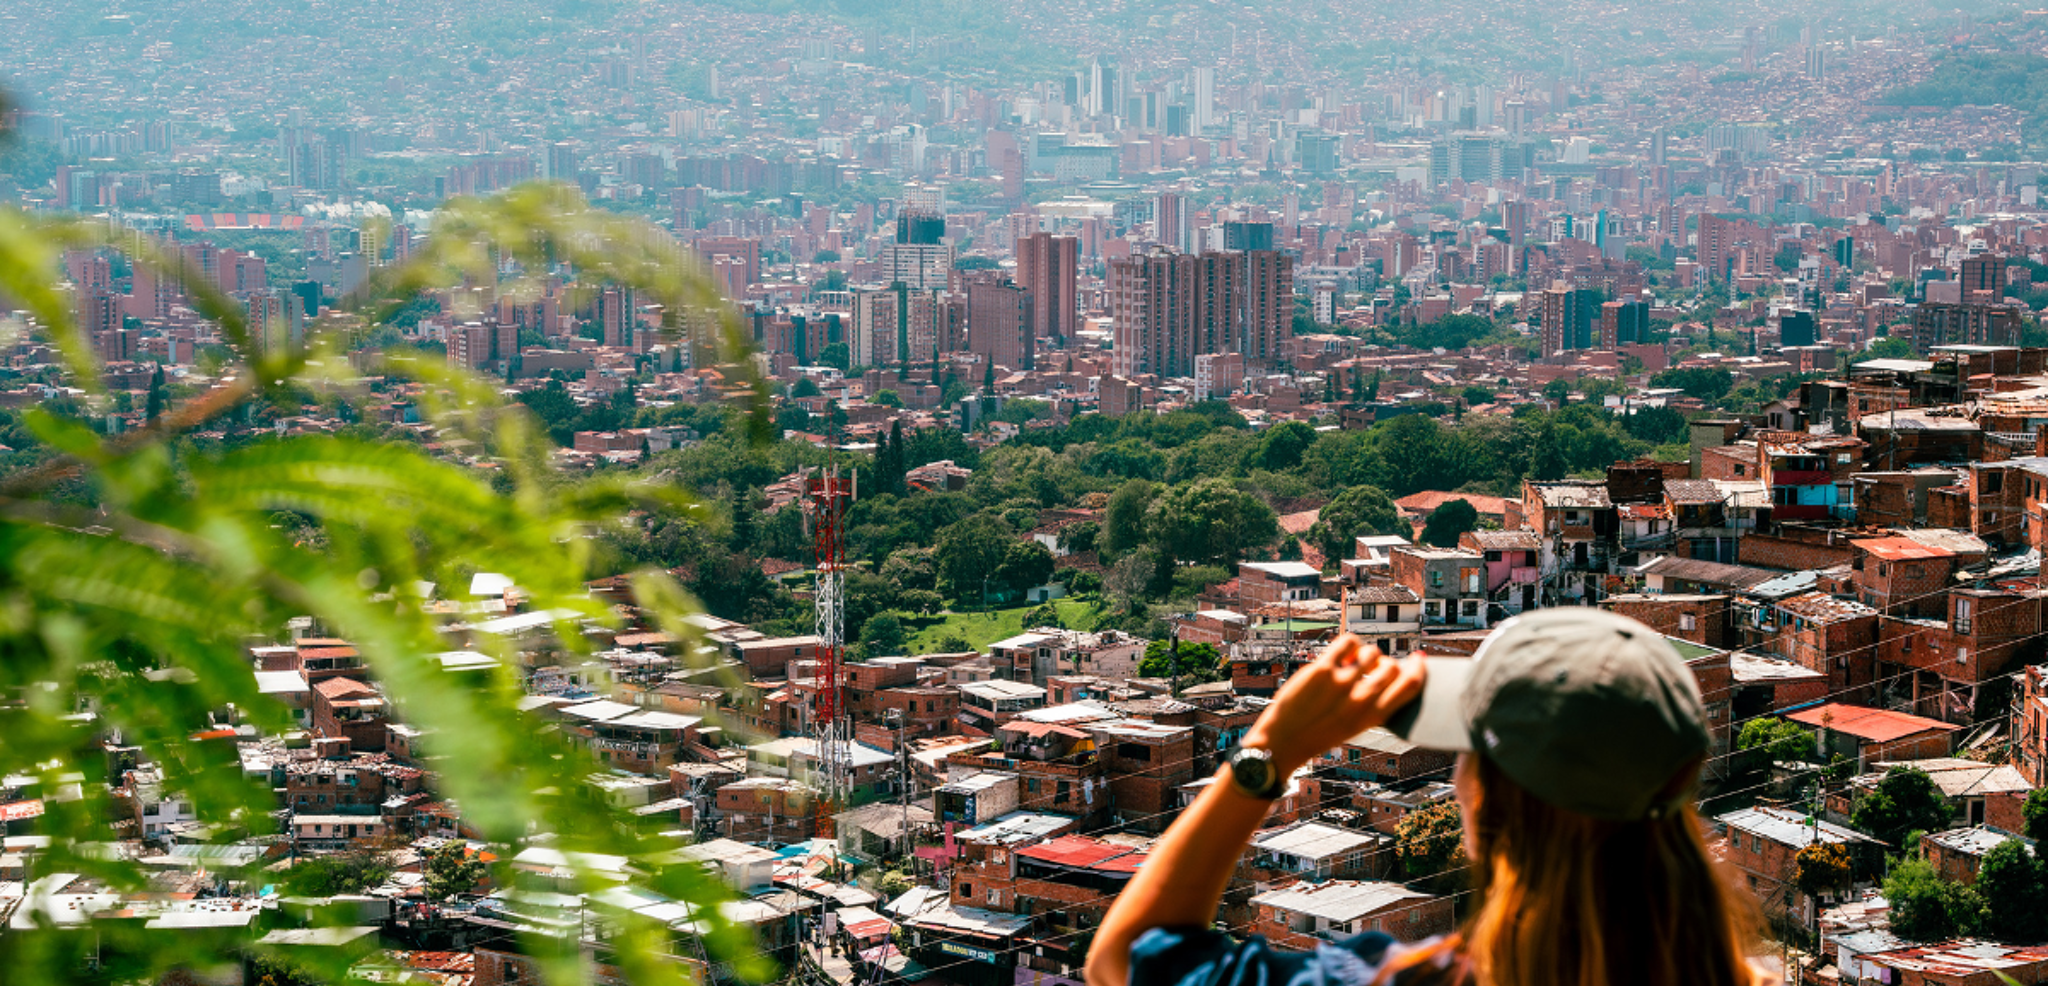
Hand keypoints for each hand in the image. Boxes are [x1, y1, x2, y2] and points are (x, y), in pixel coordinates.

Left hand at [1239, 634, 1425, 774]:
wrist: (1284, 742)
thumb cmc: (1321, 731)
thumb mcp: (1357, 725)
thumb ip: (1375, 702)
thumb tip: (1392, 669)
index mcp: (1374, 716)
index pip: (1410, 685)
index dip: (1418, 668)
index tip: (1418, 659)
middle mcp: (1361, 700)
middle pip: (1392, 666)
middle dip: (1386, 663)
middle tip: (1376, 666)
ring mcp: (1341, 683)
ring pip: (1371, 652)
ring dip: (1366, 654)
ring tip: (1354, 664)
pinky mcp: (1321, 671)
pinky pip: (1348, 642)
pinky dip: (1349, 644)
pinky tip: (1341, 655)